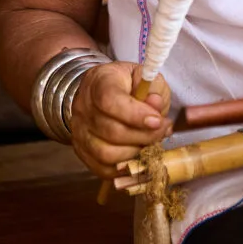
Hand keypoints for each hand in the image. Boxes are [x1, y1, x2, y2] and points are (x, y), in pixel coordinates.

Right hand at [70, 61, 172, 177]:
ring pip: (106, 154)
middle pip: (112, 131)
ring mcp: (79, 131)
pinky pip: (102, 168)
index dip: (135, 114)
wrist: (100, 91)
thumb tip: (156, 105)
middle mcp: (83, 107)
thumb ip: (153, 87)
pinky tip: (140, 156)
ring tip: (152, 144)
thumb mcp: (143, 75)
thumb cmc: (126, 84)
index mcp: (98, 82)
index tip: (158, 121)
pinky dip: (124, 167)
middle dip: (143, 136)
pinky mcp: (81, 150)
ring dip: (135, 153)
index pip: (110, 101)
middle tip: (163, 131)